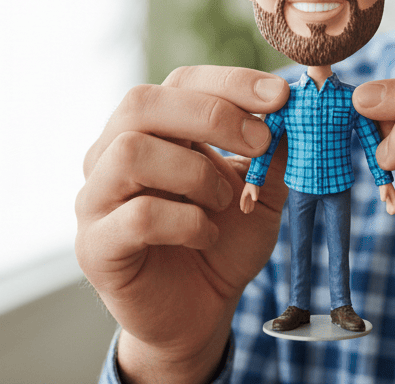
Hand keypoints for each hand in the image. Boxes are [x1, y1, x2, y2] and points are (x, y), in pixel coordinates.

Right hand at [75, 67, 289, 383]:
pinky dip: (186, 221)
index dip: (230, 82)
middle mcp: (111, 153)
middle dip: (211, 114)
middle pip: (142, 103)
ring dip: (196, 172)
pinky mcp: (96, 246)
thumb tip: (298, 107)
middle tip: (260, 142)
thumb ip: (273, 150)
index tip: (280, 96)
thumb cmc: (223, 240)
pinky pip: (138, 215)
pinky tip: (206, 235)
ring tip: (225, 201)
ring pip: (131, 151)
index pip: (181, 81)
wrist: (199, 312)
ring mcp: (96, 198)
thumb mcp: (260, 189)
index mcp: (152, 129)